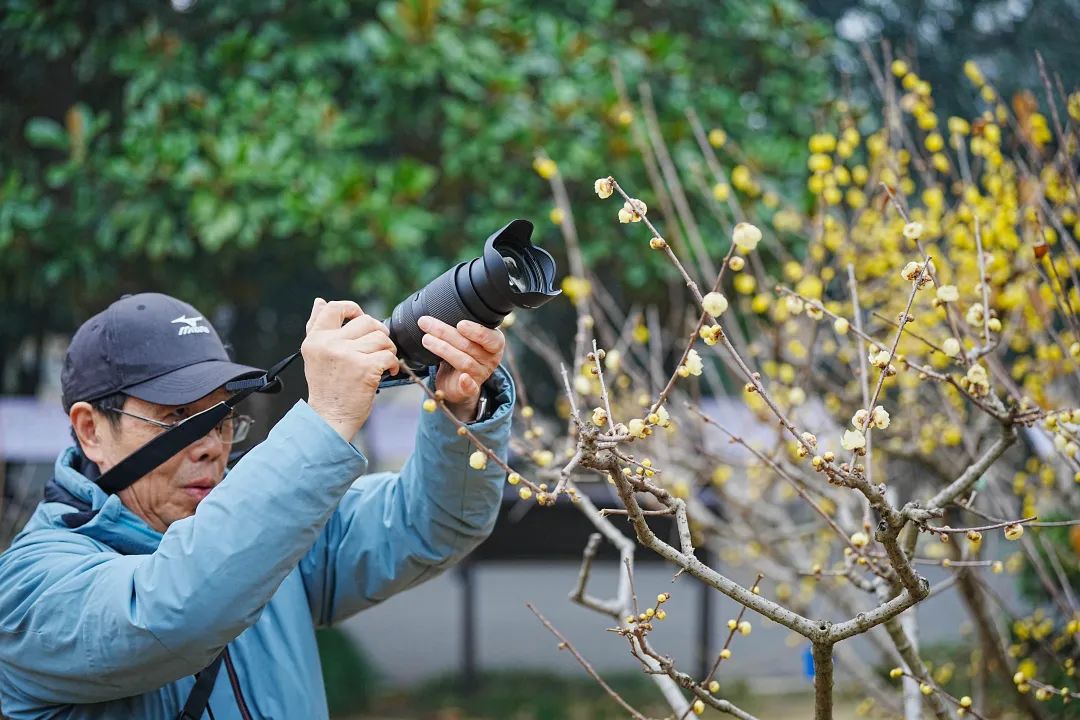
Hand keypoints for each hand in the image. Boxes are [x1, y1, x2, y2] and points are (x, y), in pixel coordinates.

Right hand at [302, 298, 398, 439]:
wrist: (329, 418)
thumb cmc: (326, 387)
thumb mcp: (314, 355)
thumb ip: (316, 327)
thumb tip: (319, 301)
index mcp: (316, 339)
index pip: (334, 307)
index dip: (353, 309)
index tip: (361, 320)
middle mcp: (329, 344)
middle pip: (366, 321)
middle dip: (378, 332)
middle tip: (379, 346)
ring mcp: (347, 355)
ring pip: (381, 338)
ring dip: (388, 349)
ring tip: (384, 361)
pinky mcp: (365, 368)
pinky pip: (388, 355)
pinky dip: (394, 363)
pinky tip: (389, 371)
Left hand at [417, 316, 504, 419]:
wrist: (459, 381)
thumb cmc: (462, 352)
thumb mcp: (465, 337)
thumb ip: (458, 326)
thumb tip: (434, 310)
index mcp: (494, 343)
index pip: (490, 337)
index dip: (476, 331)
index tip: (459, 324)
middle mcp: (491, 359)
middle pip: (469, 346)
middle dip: (445, 333)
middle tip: (426, 323)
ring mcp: (481, 374)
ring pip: (464, 362)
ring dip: (443, 349)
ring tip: (426, 339)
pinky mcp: (471, 389)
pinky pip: (471, 387)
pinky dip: (467, 383)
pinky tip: (463, 378)